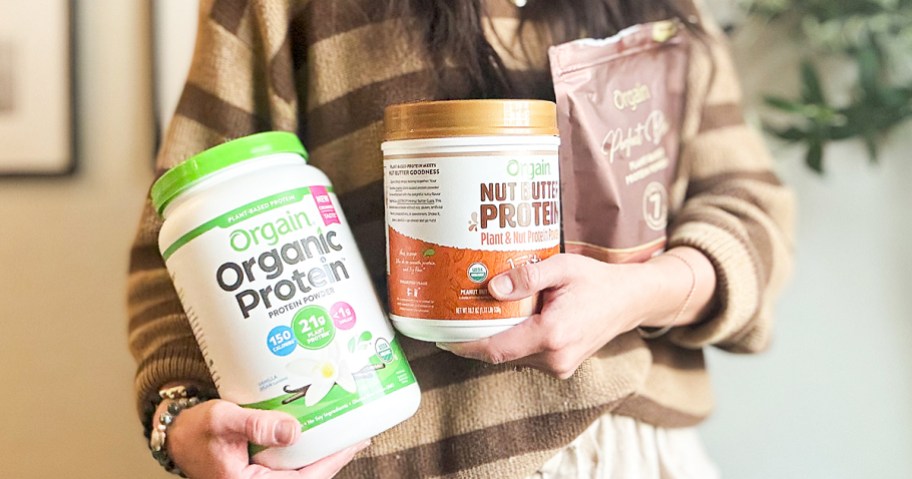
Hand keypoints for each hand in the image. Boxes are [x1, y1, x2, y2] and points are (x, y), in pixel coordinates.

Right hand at [164, 399, 368, 478]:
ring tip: (346, 429)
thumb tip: (293, 431)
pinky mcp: (263, 470)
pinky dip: (307, 448)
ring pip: (303, 469)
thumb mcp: (223, 420)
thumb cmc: (195, 431)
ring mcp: (263, 478)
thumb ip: (256, 425)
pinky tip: (319, 431)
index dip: (333, 461)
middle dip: (335, 454)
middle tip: (360, 432)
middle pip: (310, 474)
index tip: (355, 442)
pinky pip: (292, 463)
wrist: (176, 435)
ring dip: (323, 451)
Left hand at [437, 250, 712, 378]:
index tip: (441, 336)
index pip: (496, 349)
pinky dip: (510, 343)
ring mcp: (560, 367)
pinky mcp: (561, 366)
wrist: (629, 301)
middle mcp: (555, 358)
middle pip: (499, 355)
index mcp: (552, 335)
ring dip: (491, 342)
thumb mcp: (563, 267)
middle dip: (473, 341)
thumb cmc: (596, 280)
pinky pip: (526, 357)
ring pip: (512, 358)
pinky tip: (500, 323)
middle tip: (447, 322)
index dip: (465, 345)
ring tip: (469, 320)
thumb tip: (493, 288)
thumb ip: (528, 276)